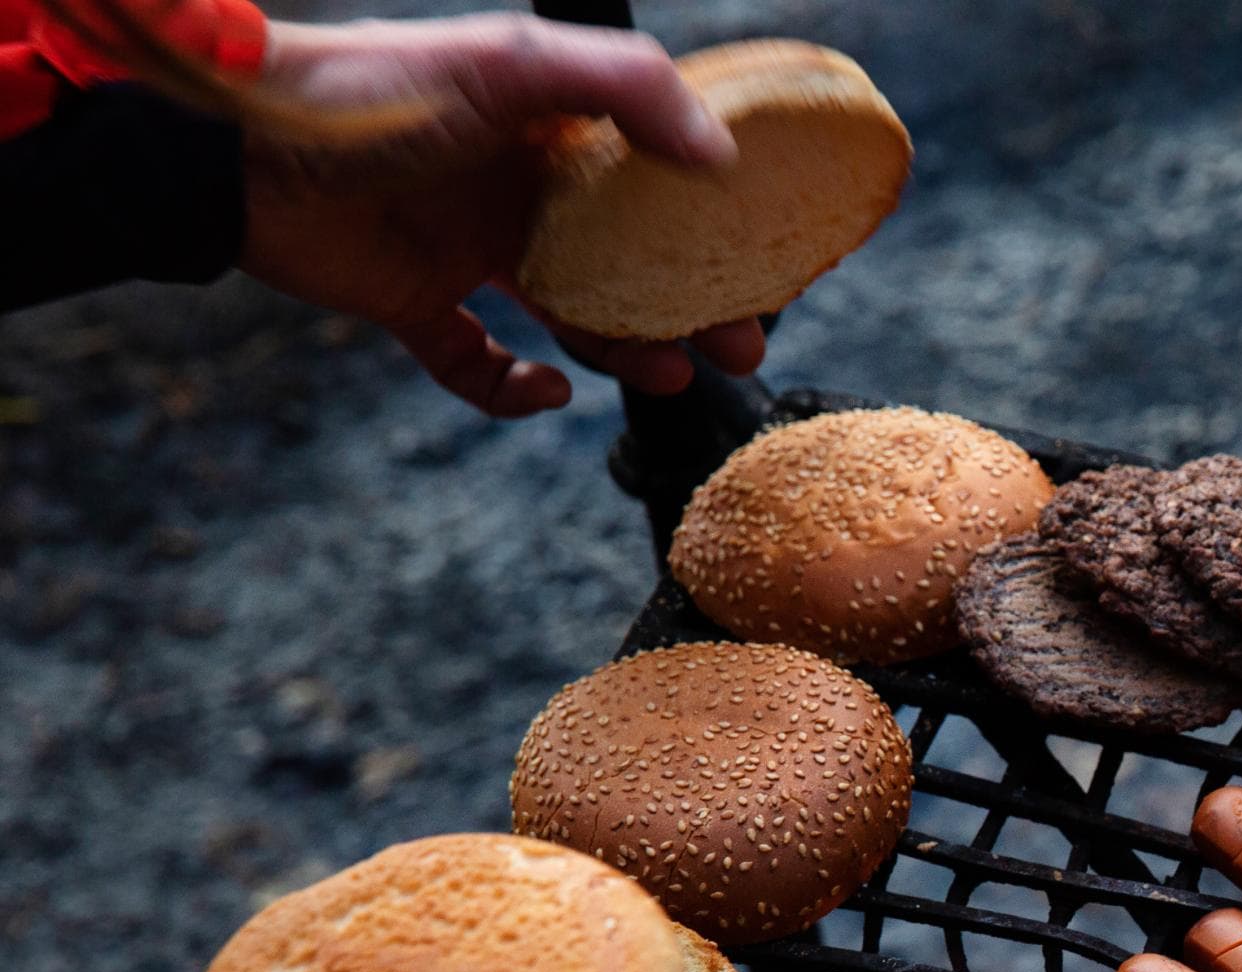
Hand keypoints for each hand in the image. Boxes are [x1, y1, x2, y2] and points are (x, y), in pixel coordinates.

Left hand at [239, 13, 766, 415]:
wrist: (240, 151)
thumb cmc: (373, 92)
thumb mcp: (511, 65)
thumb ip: (626, 87)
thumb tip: (719, 154)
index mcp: (543, 129)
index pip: (648, 178)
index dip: (705, 221)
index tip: (757, 259)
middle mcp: (511, 187)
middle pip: (625, 259)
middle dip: (687, 306)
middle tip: (738, 347)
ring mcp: (463, 248)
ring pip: (569, 316)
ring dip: (625, 351)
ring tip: (669, 374)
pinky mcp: (412, 302)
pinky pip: (477, 364)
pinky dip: (513, 389)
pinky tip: (546, 393)